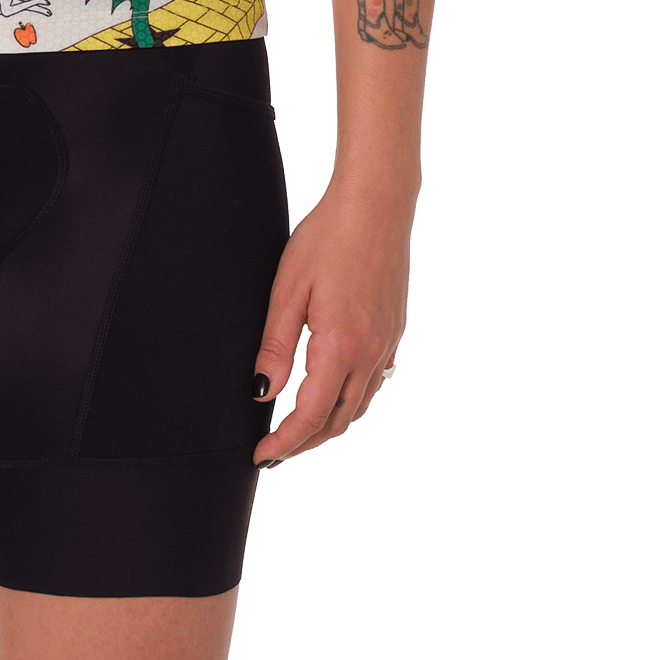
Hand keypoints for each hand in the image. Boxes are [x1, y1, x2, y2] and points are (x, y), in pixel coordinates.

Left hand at [251, 163, 415, 466]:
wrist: (377, 204)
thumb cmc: (328, 237)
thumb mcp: (288, 289)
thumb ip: (275, 345)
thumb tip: (262, 392)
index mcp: (341, 345)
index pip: (311, 415)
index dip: (285, 441)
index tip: (261, 455)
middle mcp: (372, 353)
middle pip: (338, 420)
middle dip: (305, 442)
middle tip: (275, 451)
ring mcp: (389, 344)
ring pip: (360, 406)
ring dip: (330, 427)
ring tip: (300, 433)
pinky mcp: (397, 331)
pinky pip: (375, 383)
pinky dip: (352, 402)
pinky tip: (335, 396)